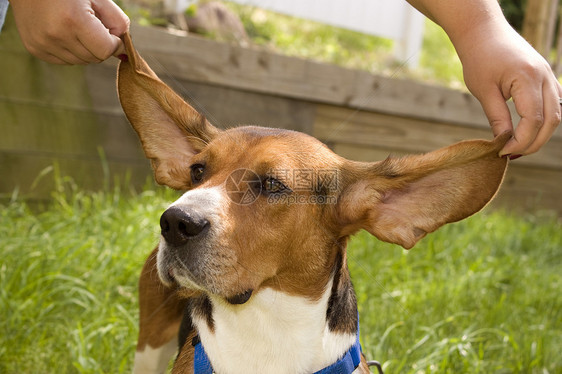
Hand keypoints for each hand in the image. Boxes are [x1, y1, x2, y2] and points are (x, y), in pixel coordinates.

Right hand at [9, 0, 129, 64]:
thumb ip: (118, 23)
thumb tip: (125, 53)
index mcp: (73, 20)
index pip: (106, 50)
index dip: (115, 43)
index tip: (112, 33)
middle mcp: (56, 35)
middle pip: (95, 58)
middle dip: (100, 45)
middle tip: (92, 25)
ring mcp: (43, 44)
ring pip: (81, 61)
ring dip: (86, 49)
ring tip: (76, 26)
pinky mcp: (36, 49)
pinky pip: (66, 61)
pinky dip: (71, 51)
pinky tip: (64, 32)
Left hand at [458, 21, 560, 156]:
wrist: (483, 32)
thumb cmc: (479, 58)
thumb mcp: (483, 91)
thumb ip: (497, 117)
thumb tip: (504, 143)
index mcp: (528, 78)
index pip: (533, 120)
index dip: (520, 141)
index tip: (502, 152)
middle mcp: (545, 77)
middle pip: (551, 120)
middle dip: (533, 143)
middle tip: (511, 155)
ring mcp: (549, 76)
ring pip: (555, 114)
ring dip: (540, 134)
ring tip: (517, 147)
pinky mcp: (546, 77)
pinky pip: (552, 104)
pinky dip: (542, 121)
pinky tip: (524, 132)